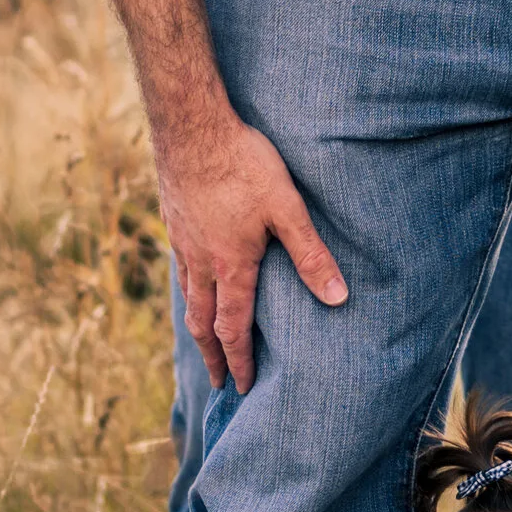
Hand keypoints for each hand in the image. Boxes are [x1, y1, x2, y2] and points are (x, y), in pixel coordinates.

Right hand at [158, 104, 347, 393]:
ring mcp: (183, 242)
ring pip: (188, 296)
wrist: (191, 125)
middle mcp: (201, 262)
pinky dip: (188, 289)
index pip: (234, 328)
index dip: (239, 360)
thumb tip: (338, 298)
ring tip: (202, 340)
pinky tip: (194, 282)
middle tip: (218, 381)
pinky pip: (180, 268)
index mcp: (231, 266)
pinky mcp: (173, 220)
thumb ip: (311, 255)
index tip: (242, 386)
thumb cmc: (242, 163)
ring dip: (196, 326)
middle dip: (212, 356)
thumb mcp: (287, 208)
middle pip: (202, 323)